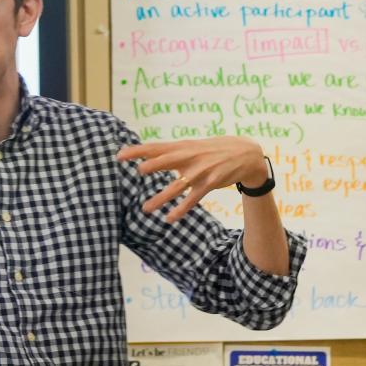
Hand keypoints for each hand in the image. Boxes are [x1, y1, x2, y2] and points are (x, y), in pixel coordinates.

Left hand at [117, 136, 267, 223]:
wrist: (246, 154)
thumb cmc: (212, 151)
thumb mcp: (192, 147)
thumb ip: (171, 152)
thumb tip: (147, 155)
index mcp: (182, 147)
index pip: (156, 147)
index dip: (138, 151)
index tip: (119, 155)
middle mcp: (190, 157)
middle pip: (168, 160)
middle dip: (153, 164)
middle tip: (138, 171)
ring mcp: (200, 171)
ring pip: (178, 186)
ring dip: (161, 197)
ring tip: (145, 209)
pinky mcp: (210, 183)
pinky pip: (193, 199)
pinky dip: (181, 209)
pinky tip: (169, 219)